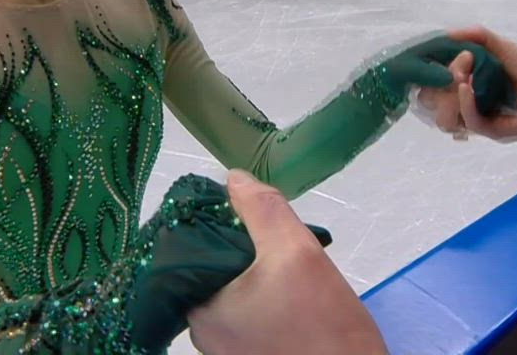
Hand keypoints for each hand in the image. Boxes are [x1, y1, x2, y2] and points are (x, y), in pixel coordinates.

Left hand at [187, 171, 387, 354]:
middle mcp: (202, 333)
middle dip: (245, 245)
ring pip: (234, 288)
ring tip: (293, 264)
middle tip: (282, 238)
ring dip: (258, 270)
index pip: (192, 244)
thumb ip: (263, 210)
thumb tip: (233, 178)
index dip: (219, 217)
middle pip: (214, 267)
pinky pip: (248, 313)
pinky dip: (267, 295)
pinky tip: (295, 293)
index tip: (252, 210)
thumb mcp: (296, 253)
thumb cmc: (324, 327)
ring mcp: (226, 350)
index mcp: (198, 309)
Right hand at [386, 35, 515, 115]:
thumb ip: (475, 36)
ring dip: (447, 95)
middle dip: (436, 80)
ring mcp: (477, 120)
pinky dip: (464, 103)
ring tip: (463, 76)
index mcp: (461, 86)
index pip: (428, 86)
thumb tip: (447, 33)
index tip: (427, 56)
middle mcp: (464, 105)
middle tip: (461, 62)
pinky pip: (469, 122)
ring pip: (444, 119)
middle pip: (430, 103)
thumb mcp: (500, 46)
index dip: (424, 72)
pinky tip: (467, 87)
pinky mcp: (492, 130)